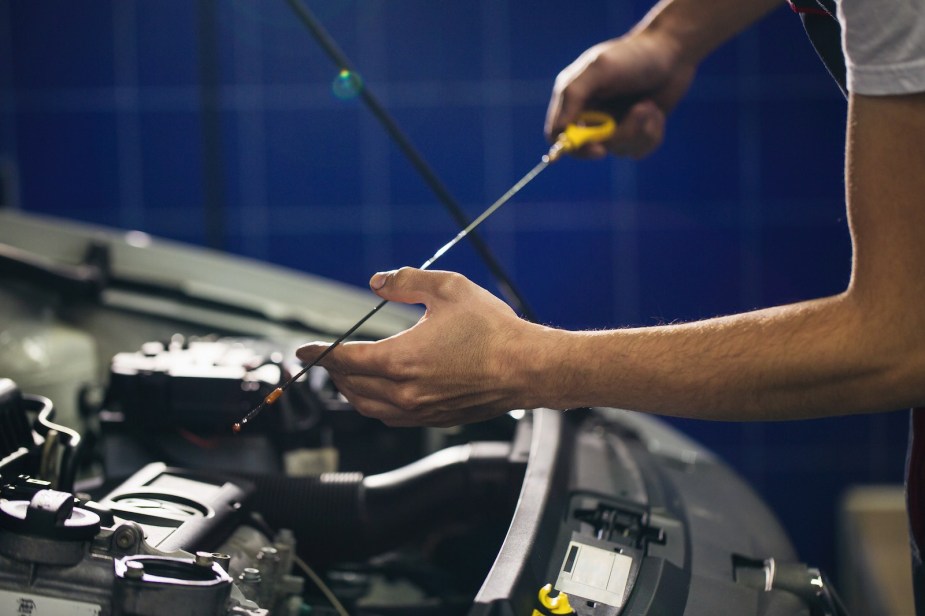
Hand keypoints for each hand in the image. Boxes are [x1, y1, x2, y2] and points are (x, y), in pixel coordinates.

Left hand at [296, 268, 548, 426]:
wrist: (529, 368)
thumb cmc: (493, 329)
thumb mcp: (449, 289)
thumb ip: (407, 281)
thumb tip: (378, 282)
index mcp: (401, 360)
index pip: (344, 359)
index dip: (319, 353)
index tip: (303, 350)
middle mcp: (405, 392)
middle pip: (351, 386)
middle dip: (333, 371)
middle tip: (327, 358)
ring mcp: (420, 410)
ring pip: (367, 408)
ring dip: (351, 391)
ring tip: (347, 376)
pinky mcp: (435, 419)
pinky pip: (391, 418)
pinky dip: (375, 406)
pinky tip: (379, 393)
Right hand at [545, 28, 696, 158]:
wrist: (672, 51)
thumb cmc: (634, 56)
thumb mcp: (600, 68)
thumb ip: (574, 95)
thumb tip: (558, 130)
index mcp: (573, 98)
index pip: (558, 134)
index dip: (575, 147)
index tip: (599, 148)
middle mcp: (590, 114)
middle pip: (592, 148)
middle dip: (622, 133)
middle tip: (641, 109)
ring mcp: (612, 124)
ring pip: (620, 150)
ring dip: (641, 129)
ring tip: (649, 104)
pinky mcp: (634, 131)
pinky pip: (639, 150)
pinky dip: (652, 133)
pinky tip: (656, 110)